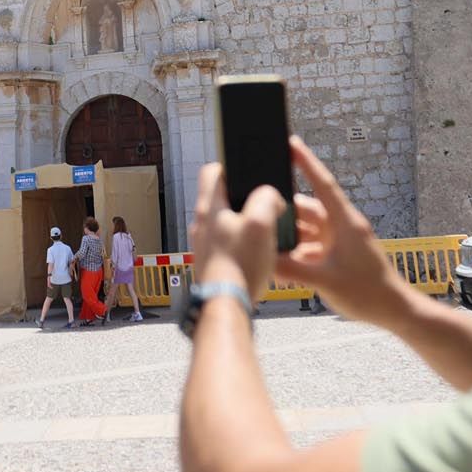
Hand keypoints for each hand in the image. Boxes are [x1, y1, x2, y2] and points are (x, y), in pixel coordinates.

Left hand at [190, 160, 283, 298]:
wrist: (226, 304)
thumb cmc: (240, 264)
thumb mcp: (261, 223)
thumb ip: (266, 198)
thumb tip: (269, 196)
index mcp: (210, 208)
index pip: (212, 172)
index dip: (230, 167)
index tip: (248, 173)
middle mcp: (202, 225)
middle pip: (220, 200)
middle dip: (243, 200)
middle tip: (264, 207)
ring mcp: (204, 246)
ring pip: (224, 224)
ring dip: (243, 225)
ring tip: (264, 234)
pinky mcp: (211, 264)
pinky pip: (226, 246)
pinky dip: (240, 246)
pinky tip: (256, 256)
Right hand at [274, 137, 412, 327]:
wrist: (394, 311)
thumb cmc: (369, 293)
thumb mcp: (326, 281)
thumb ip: (293, 270)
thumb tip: (265, 259)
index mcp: (345, 222)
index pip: (322, 184)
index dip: (306, 162)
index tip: (291, 143)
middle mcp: (342, 226)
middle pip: (308, 210)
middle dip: (285, 212)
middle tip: (260, 209)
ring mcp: (340, 241)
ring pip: (307, 230)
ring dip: (290, 237)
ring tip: (267, 244)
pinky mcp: (338, 255)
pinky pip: (312, 247)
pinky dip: (297, 252)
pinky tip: (281, 264)